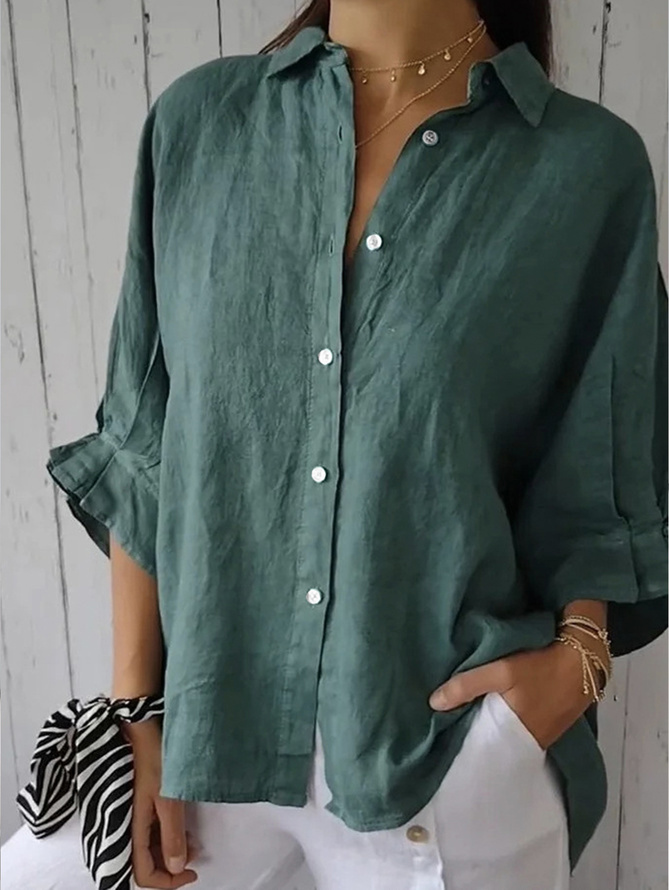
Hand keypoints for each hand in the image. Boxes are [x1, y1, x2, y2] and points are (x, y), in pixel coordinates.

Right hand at [125, 719, 199, 887]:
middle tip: (195, 857)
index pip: (143, 874)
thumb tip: (177, 866)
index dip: (168, 882)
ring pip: (149, 849)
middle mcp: (128, 827)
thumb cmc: (154, 759)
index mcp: (131, 830)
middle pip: (145, 864)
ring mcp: (133, 816)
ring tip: (193, 841)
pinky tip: (183, 827)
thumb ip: (172, 834)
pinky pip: (151, 831)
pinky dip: (167, 836)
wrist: (143, 729)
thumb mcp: (168, 799)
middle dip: (171, 867)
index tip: (192, 873)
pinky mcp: (139, 804)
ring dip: (170, 851)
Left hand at [428, 641, 594, 750]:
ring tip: (465, 719)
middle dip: (475, 737)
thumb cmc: (542, 666)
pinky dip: (507, 721)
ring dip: (491, 728)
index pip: (484, 750)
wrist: (584, 658)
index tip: (443, 741)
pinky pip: (522, 727)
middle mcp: (531, 742)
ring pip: (508, 735)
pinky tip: (494, 709)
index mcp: (517, 736)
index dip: (465, 745)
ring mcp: (543, 733)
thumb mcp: (502, 671)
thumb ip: (468, 685)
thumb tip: (434, 702)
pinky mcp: (550, 722)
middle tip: (448, 729)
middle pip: (496, 743)